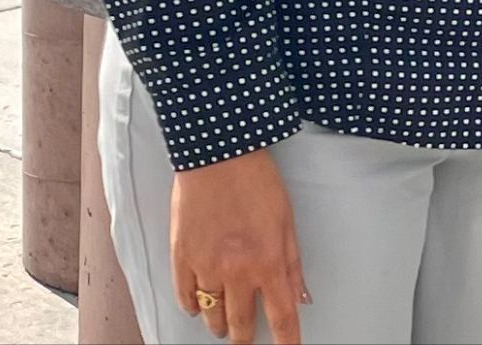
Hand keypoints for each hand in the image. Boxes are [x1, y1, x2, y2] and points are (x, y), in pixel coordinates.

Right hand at [170, 148, 310, 343]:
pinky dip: (192, 306)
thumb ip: (292, 263)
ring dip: (219, 325)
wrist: (218, 155)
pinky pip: (185, 296)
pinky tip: (198, 306)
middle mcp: (236, 271)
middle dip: (246, 338)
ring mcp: (206, 266)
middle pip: (241, 325)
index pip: (281, 316)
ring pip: (211, 316)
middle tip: (247, 340)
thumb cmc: (257, 181)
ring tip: (223, 327)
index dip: (287, 341)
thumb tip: (300, 296)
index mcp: (268, 262)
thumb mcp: (287, 220)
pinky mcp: (182, 256)